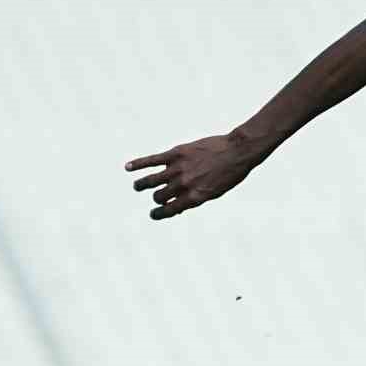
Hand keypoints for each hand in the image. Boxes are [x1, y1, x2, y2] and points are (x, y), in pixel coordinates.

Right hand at [125, 134, 258, 219]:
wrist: (237, 151)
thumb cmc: (230, 174)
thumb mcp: (215, 192)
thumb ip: (195, 199)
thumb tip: (176, 207)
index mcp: (195, 197)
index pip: (169, 210)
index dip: (159, 214)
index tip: (154, 214)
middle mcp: (184, 185)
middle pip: (159, 196)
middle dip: (157, 198)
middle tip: (157, 196)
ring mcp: (179, 169)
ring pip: (151, 181)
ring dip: (141, 185)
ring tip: (138, 187)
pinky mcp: (176, 154)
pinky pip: (152, 160)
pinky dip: (138, 164)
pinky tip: (128, 167)